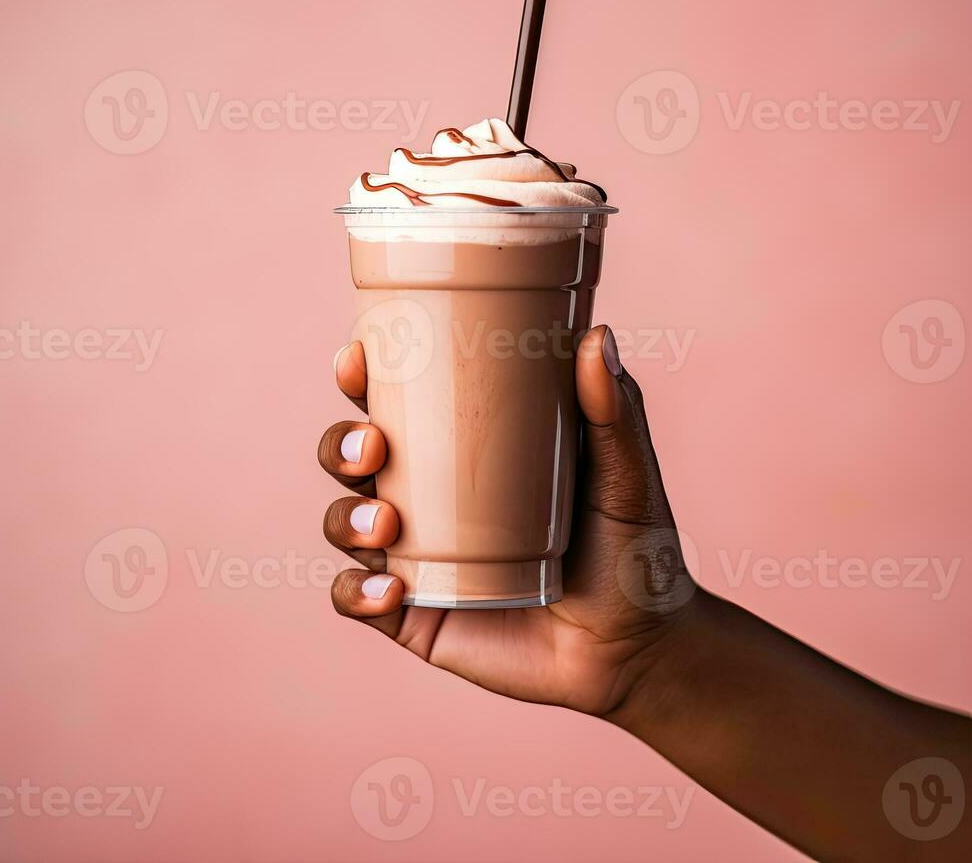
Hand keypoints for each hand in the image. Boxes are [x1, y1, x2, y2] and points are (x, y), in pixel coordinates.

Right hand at [317, 325, 695, 717]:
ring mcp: (417, 559)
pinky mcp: (415, 616)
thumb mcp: (624, 472)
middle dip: (342, 444)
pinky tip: (391, 589)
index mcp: (462, 453)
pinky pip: (359, 602)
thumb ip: (613, 409)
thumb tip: (596, 336)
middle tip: (374, 446)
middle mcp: (427, 500)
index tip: (359, 358)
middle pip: (353, 459)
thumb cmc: (630, 546)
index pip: (397, 404)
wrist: (637, 645)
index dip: (363, 378)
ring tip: (388, 524)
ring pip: (345, 524)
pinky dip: (358, 593)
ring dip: (347, 517)